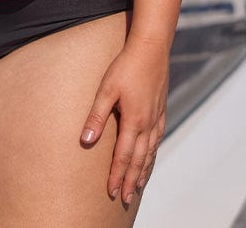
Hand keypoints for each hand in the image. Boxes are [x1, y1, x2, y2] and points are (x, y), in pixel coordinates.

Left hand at [79, 35, 168, 204]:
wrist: (151, 48)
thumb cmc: (126, 66)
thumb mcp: (106, 89)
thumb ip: (96, 116)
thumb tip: (85, 141)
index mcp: (134, 121)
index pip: (124, 156)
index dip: (117, 175)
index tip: (112, 192)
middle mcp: (148, 123)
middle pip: (139, 159)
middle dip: (131, 180)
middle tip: (124, 198)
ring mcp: (156, 117)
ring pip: (151, 151)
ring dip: (143, 170)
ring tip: (137, 186)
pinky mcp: (160, 109)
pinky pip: (157, 139)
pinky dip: (153, 153)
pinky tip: (150, 157)